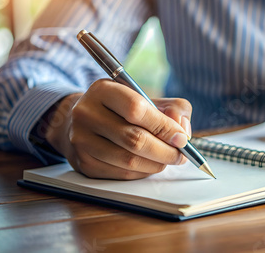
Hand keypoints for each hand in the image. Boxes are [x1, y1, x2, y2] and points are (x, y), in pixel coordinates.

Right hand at [44, 79, 192, 179]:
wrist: (82, 121)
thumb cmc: (121, 109)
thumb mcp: (146, 97)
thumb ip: (173, 108)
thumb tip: (182, 132)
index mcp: (103, 90)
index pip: (136, 109)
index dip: (164, 127)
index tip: (182, 138)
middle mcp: (87, 114)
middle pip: (134, 139)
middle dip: (165, 151)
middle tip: (181, 155)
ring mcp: (81, 140)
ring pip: (129, 161)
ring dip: (156, 164)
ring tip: (167, 160)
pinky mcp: (83, 163)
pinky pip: (121, 174)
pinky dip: (142, 172)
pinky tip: (149, 164)